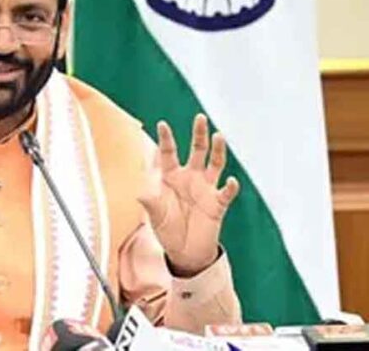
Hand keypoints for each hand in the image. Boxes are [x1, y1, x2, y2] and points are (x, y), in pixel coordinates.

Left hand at [138, 114, 239, 276]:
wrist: (184, 251)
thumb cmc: (167, 228)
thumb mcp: (154, 215)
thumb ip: (150, 202)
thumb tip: (139, 193)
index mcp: (171, 177)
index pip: (168, 153)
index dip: (166, 139)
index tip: (162, 124)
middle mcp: (189, 178)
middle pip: (196, 150)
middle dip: (198, 134)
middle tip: (200, 118)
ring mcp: (205, 189)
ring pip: (214, 164)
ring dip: (218, 151)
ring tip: (219, 136)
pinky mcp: (217, 204)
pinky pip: (226, 193)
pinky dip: (229, 187)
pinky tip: (230, 180)